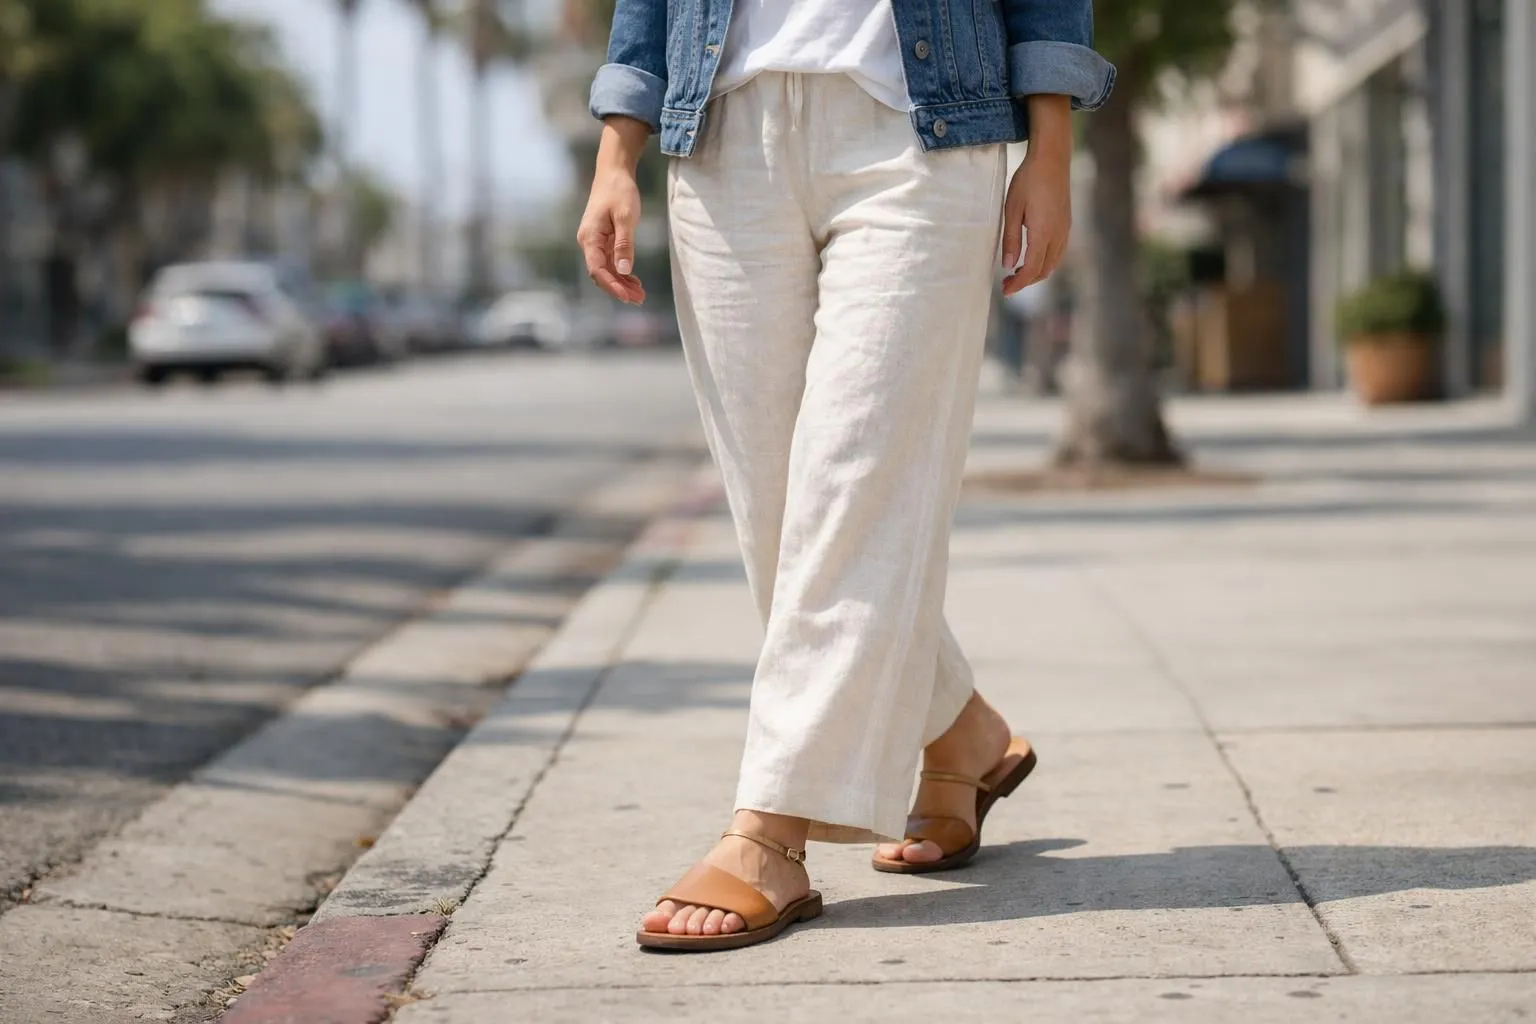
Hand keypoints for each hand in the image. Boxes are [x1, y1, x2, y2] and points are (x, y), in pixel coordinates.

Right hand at [577, 117, 648, 304]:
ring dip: (621, 283)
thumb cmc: (619, 191)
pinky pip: (609, 261)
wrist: (613, 172)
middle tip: (639, 300)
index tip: (627, 297)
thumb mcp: (625, 217)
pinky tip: (633, 280)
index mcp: (590, 238)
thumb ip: (624, 245)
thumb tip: (623, 271)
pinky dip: (621, 272)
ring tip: (639, 295)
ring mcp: (595, 241)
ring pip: (606, 269)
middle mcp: (588, 242)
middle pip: (601, 273)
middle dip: (619, 288)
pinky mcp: (602, 239)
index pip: (597, 270)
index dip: (612, 285)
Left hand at [1000, 95, 1072, 295]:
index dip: (1018, 284)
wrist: (1052, 159)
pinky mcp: (1066, 224)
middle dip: (1025, 281)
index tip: (1005, 291)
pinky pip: (1058, 252)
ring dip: (1036, 273)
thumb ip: (1011, 239)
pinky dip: (1045, 262)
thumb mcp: (1011, 209)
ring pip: (1053, 263)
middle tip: (1006, 284)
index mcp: (1043, 233)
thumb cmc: (1028, 180)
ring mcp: (1065, 230)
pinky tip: (1032, 257)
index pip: (1031, 269)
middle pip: (1044, 270)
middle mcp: (1058, 235)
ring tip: (1017, 273)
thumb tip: (1009, 265)